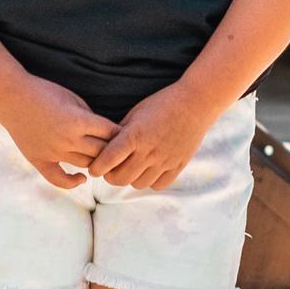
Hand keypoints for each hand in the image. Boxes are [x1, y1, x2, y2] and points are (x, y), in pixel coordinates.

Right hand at [0, 78, 119, 192]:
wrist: (12, 97)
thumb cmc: (45, 92)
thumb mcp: (73, 99)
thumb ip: (90, 118)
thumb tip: (106, 134)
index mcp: (77, 121)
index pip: (110, 133)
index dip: (121, 134)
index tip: (127, 134)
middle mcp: (67, 140)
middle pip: (102, 152)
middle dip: (114, 150)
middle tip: (121, 150)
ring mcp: (53, 152)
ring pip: (86, 165)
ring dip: (97, 162)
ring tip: (104, 160)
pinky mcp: (39, 160)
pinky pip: (58, 179)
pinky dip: (73, 182)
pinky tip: (82, 178)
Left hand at [87, 82, 218, 191]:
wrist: (195, 103)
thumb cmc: (161, 104)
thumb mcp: (135, 113)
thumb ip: (120, 133)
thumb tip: (105, 149)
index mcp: (135, 135)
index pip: (108, 160)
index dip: (96, 168)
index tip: (93, 169)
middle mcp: (149, 151)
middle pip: (120, 178)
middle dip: (110, 175)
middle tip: (110, 169)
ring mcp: (164, 160)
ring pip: (137, 184)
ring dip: (130, 178)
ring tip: (130, 168)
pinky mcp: (178, 166)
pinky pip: (158, 185)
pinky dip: (149, 181)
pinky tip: (148, 170)